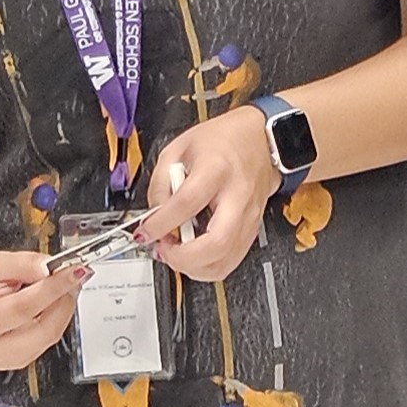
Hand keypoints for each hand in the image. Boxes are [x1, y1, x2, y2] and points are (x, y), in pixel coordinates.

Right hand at [0, 247, 85, 371]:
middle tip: (73, 277)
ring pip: (48, 338)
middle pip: (43, 330)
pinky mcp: (14, 362)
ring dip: (61, 311)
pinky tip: (50, 305)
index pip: (25, 308)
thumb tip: (51, 269)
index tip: (75, 271)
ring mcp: (1, 360)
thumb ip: (23, 264)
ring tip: (59, 288)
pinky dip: (53, 321)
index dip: (55, 289)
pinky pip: (45, 342)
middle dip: (64, 301)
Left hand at [136, 108, 279, 282]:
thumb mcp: (178, 149)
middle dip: (182, 258)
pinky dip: (207, 266)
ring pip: (225, 261)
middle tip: (163, 249)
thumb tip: (152, 216)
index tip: (144, 232)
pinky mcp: (252, 228)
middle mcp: (237, 196)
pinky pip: (230, 260)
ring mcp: (249, 216)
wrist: (261, 139)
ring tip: (175, 252)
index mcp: (216, 169)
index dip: (160, 224)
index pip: (187, 204)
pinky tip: (192, 253)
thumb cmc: (223, 141)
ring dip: (193, 267)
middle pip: (216, 243)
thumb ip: (160, 183)